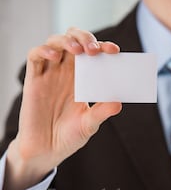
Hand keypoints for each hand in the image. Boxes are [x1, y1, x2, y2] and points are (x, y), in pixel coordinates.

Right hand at [4, 27, 121, 189]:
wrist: (46, 151)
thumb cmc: (68, 137)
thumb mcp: (89, 125)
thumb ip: (101, 112)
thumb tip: (118, 103)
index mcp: (82, 80)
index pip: (93, 54)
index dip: (103, 47)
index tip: (114, 51)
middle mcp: (66, 73)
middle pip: (74, 41)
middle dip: (85, 38)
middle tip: (94, 50)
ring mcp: (49, 74)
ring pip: (55, 42)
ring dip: (67, 40)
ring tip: (78, 50)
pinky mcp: (33, 80)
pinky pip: (35, 56)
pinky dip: (44, 50)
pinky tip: (54, 56)